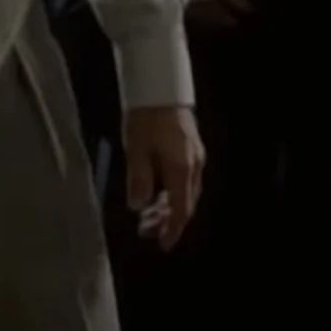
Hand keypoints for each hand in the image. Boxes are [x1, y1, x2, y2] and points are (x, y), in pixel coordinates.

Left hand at [123, 105, 204, 249]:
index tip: (163, 244)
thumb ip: (138, 179)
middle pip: (184, 202)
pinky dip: (170, 192)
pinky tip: (155, 194)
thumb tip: (138, 207)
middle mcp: (193, 166)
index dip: (172, 229)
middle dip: (166, 220)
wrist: (159, 87)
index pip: (181, 209)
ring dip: (167, 207)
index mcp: (182, 169)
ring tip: (146, 217)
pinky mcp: (189, 149)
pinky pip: (183, 180)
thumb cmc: (145, 117)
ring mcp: (194, 157)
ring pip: (184, 191)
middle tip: (145, 231)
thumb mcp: (135, 149)